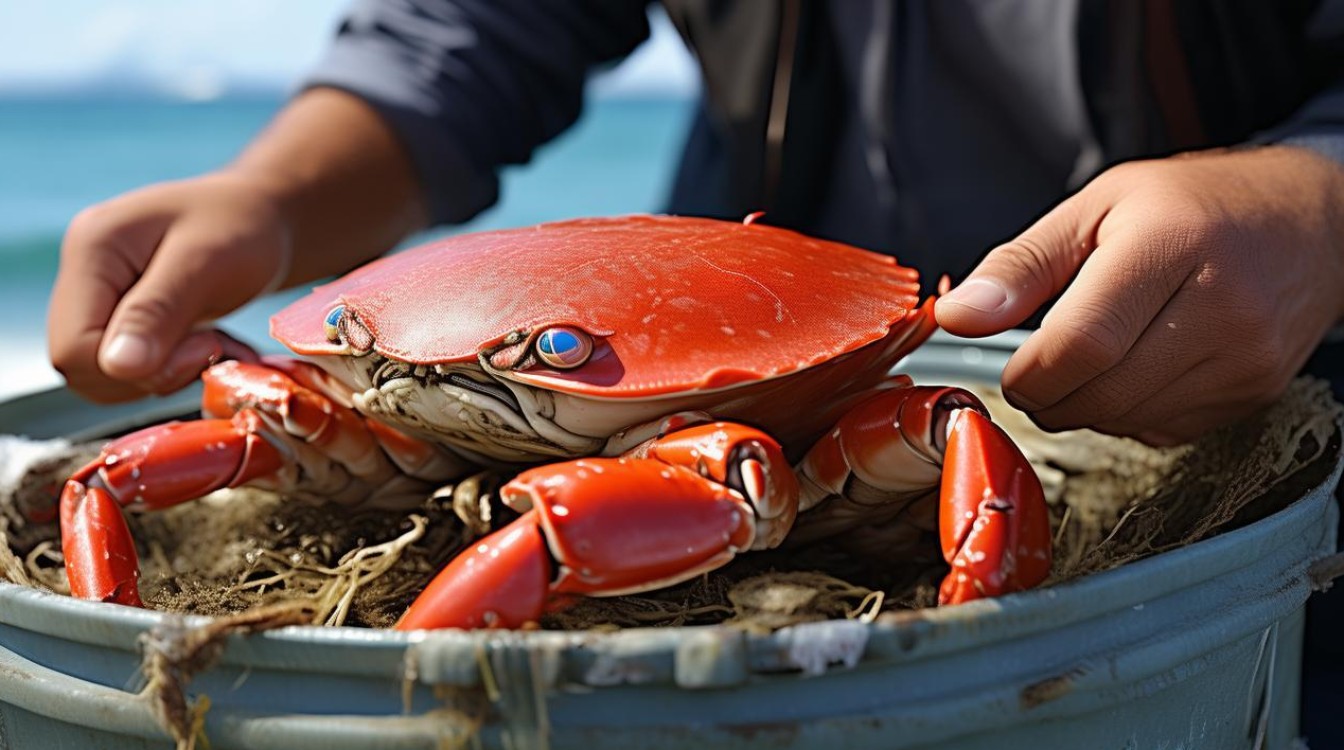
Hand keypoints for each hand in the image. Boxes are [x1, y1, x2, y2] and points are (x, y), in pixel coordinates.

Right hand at [49, 172, 288, 401]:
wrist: (264, 216)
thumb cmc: (244, 225)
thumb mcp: (208, 263)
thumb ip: (159, 311)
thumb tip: (119, 366)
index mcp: (92, 250)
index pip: (75, 348)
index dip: (138, 367)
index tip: (206, 345)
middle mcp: (83, 274)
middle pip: (83, 366)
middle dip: (154, 371)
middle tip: (214, 345)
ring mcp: (99, 296)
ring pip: (107, 375)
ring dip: (169, 374)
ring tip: (218, 343)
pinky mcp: (122, 316)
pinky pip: (131, 370)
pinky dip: (175, 369)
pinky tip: (210, 346)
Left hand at [935, 146, 1343, 444]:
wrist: (1311, 222)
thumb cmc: (1195, 206)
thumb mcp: (1097, 207)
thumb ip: (1020, 265)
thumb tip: (958, 314)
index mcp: (1171, 243)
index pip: (1082, 343)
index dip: (1030, 373)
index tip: (1014, 369)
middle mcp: (1220, 304)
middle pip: (1102, 393)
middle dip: (1050, 398)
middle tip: (1039, 373)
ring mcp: (1245, 355)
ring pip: (1129, 419)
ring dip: (1087, 408)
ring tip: (1089, 362)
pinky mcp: (1256, 391)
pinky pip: (1165, 429)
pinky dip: (1131, 413)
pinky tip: (1139, 370)